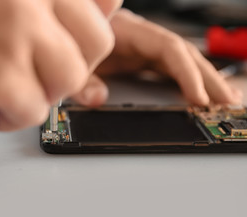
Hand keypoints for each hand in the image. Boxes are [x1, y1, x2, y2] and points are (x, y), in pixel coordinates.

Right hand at [0, 0, 121, 130]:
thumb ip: (42, 5)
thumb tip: (100, 11)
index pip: (103, 4)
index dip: (88, 30)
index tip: (71, 42)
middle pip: (95, 45)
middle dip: (69, 65)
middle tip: (39, 70)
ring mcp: (18, 33)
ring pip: (70, 80)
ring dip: (40, 92)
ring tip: (6, 87)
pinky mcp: (1, 75)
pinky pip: (34, 111)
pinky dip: (8, 116)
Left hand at [73, 9, 243, 106]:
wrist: (73, 30)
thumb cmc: (78, 41)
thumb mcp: (78, 63)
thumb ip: (84, 81)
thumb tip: (97, 100)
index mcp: (131, 32)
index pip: (169, 48)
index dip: (186, 72)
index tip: (198, 97)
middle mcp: (144, 38)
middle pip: (185, 55)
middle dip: (208, 78)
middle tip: (227, 102)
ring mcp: (147, 48)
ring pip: (183, 62)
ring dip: (204, 80)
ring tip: (222, 101)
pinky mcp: (145, 58)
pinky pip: (173, 69)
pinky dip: (189, 82)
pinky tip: (198, 95)